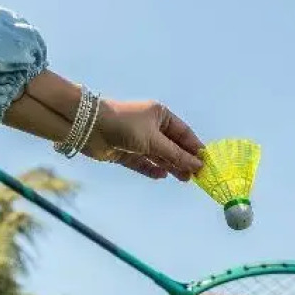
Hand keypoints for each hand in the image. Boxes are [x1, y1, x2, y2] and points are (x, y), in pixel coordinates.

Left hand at [83, 100, 204, 180]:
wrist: (89, 126)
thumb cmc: (125, 125)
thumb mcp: (154, 140)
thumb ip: (176, 155)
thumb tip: (198, 165)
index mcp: (160, 115)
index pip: (183, 133)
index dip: (195, 148)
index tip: (206, 163)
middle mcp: (150, 126)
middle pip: (172, 146)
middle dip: (184, 160)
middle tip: (196, 176)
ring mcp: (137, 139)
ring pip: (158, 156)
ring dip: (171, 166)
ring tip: (184, 179)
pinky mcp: (125, 152)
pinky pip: (143, 163)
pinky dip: (152, 169)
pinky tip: (162, 176)